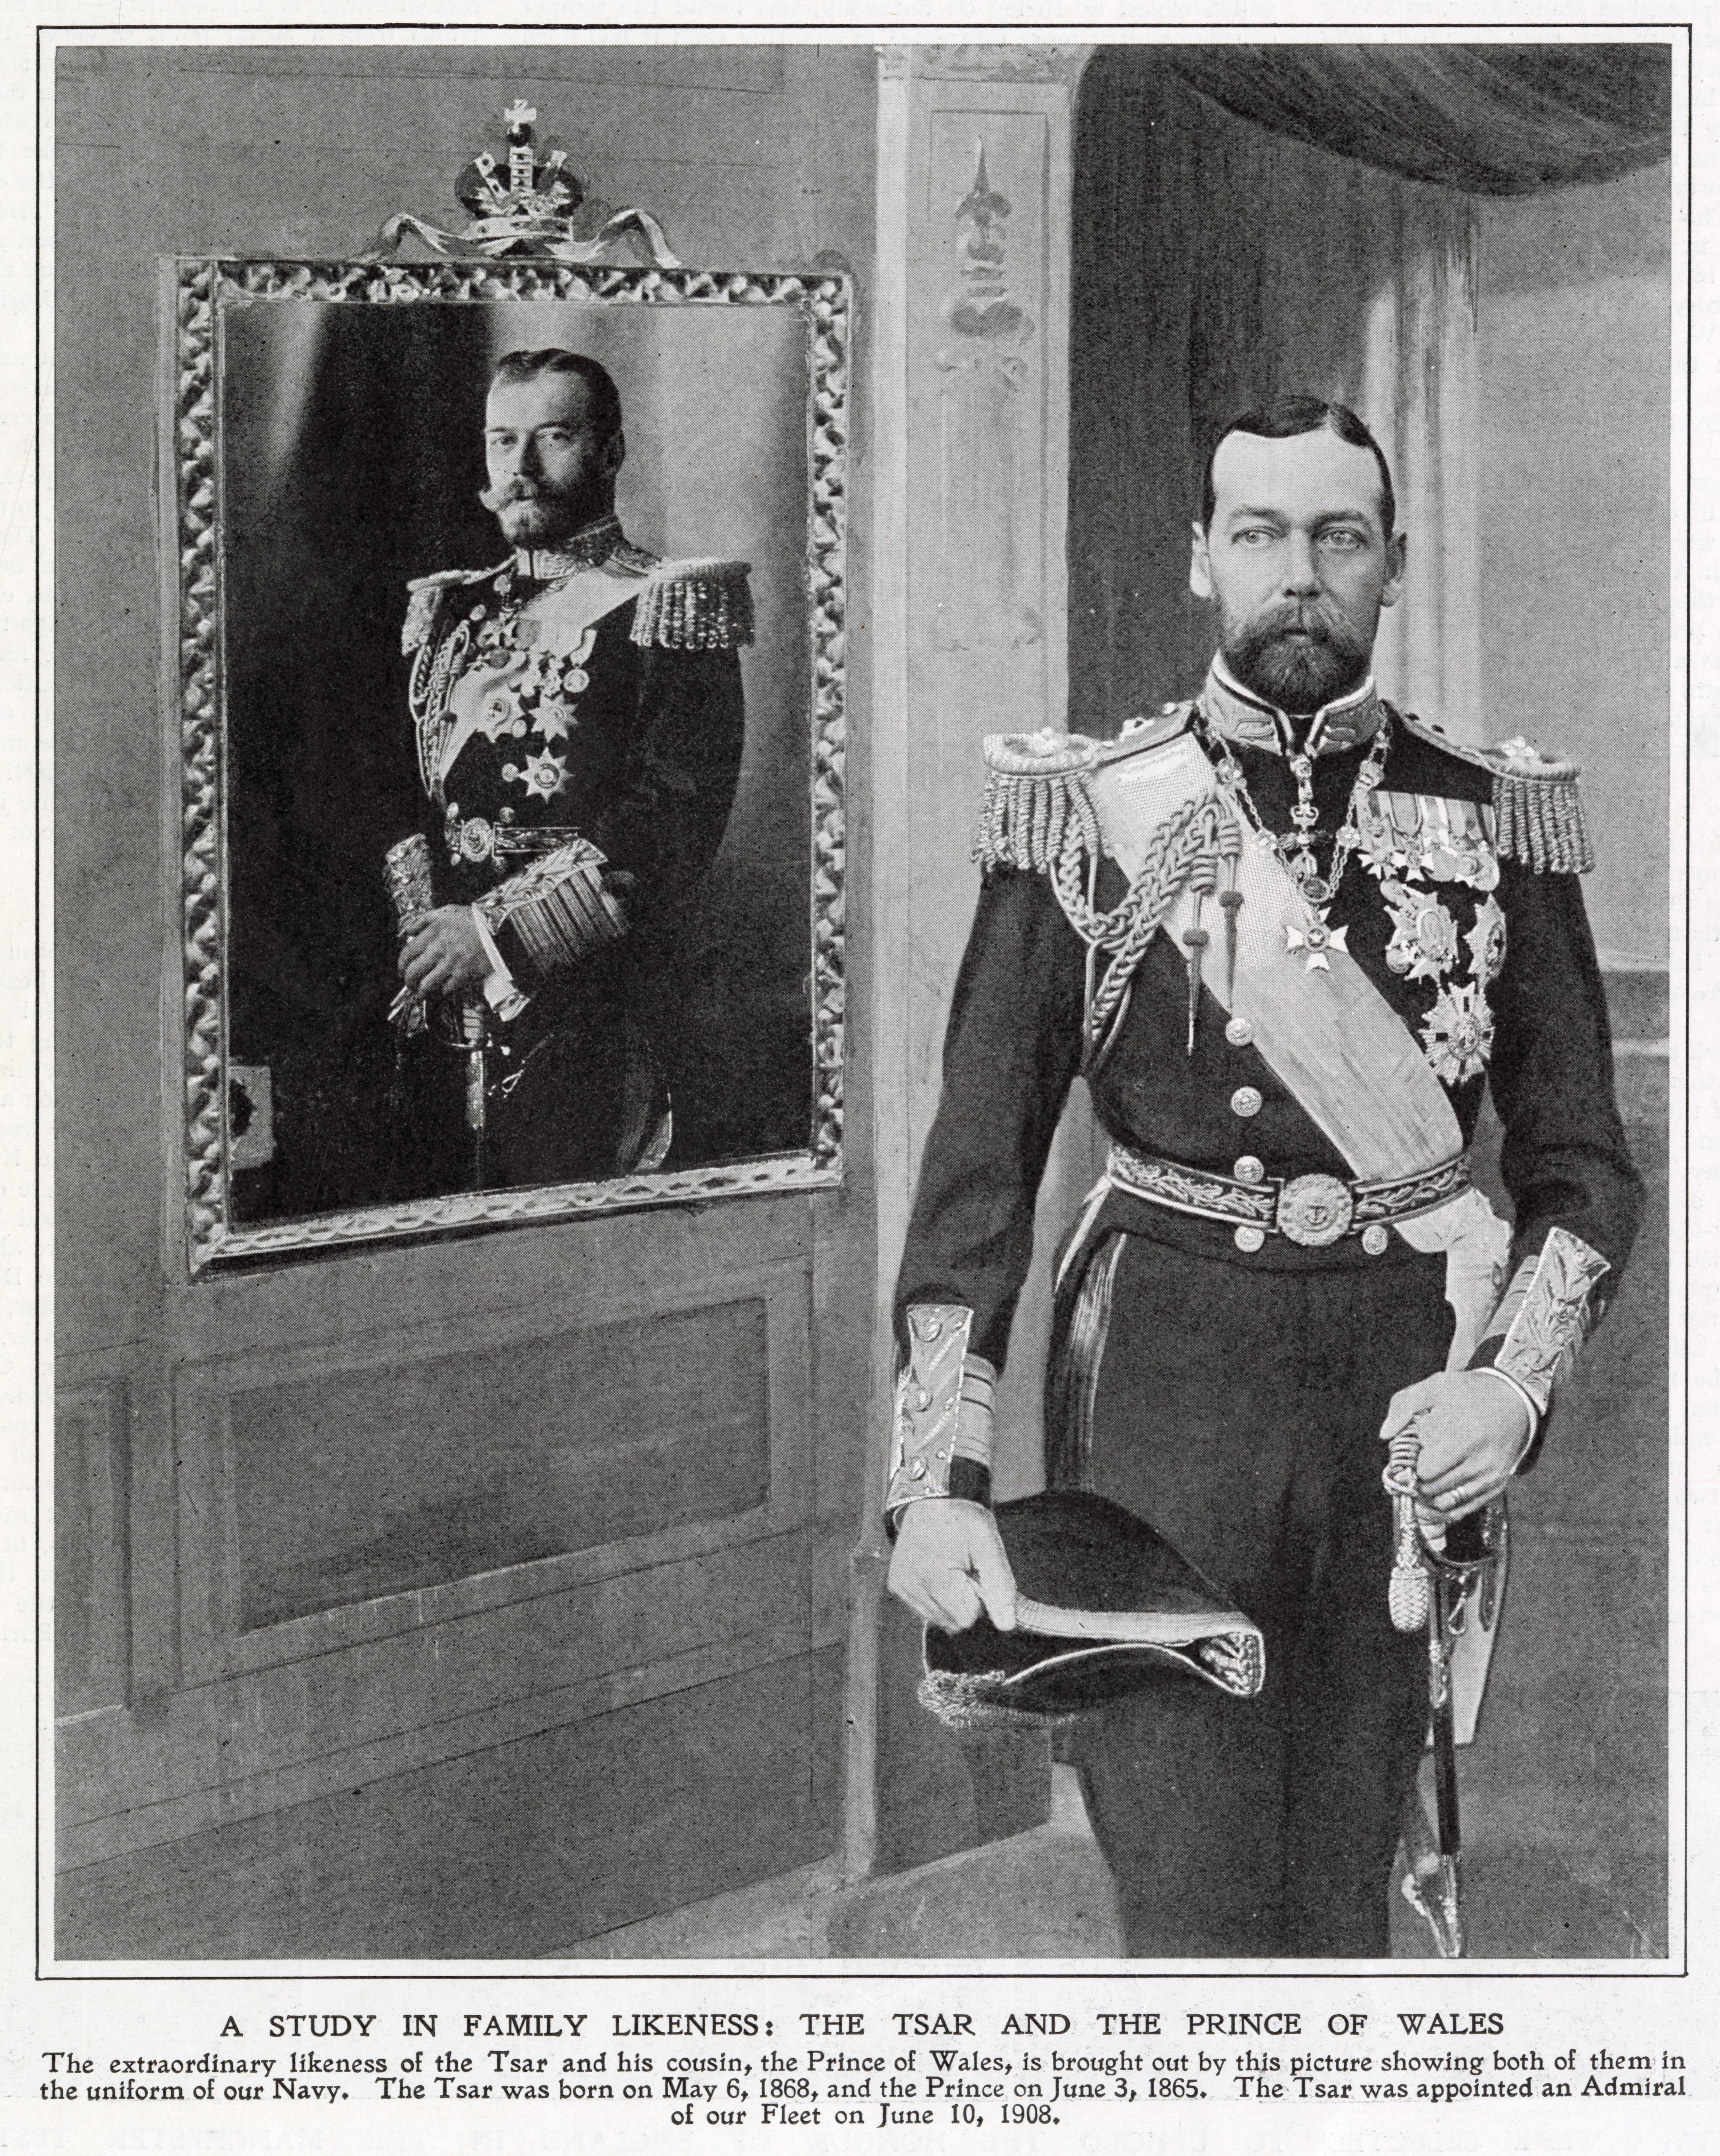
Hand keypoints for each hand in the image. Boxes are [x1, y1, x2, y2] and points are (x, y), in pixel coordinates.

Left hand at [399, 906, 489, 998]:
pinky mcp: (465, 973)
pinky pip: (447, 987)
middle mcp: (440, 946)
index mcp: (434, 930)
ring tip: (421, 992)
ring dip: (421, 990)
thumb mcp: (448, 911)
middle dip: (408, 980)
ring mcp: (452, 961)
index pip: (408, 951)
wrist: (501, 929)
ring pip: (427, 983)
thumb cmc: (476, 920)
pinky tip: (443, 988)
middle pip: (414, 970)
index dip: (401, 964)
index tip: (401, 969)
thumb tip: (410, 930)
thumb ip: (426, 919)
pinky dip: (443, 990)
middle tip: (409, 983)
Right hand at [887, 1498, 1017, 1632]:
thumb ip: (999, 1584)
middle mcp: (912, 1587)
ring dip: (951, 1601)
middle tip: (965, 1570)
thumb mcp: (988, 1542)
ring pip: (940, 1618)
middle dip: (965, 1601)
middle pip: (954, 1622)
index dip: (979, 1597)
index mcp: (934, 1577)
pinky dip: (936, 1597)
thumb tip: (1007, 1624)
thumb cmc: (961, 1517)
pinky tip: (939, 1573)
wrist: (931, 1497)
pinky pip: (925, 1609)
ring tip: (952, 1569)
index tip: (976, 1572)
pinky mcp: (897, 1585)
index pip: (968, 1617)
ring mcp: (902, 1587)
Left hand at [1379, 1369, 1533, 1522]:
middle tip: (1411, 1467)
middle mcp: (1480, 1463)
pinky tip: (1431, 1496)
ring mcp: (1489, 1478)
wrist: (1517, 1402)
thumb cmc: (1472, 1393)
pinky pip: (1462, 1510)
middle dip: (1415, 1480)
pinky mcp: (1495, 1488)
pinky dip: (1442, 1509)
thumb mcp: (1436, 1385)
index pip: (1426, 1470)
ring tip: (1419, 1480)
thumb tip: (1386, 1434)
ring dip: (1426, 1497)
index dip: (1411, 1464)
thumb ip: (1405, 1405)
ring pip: (1445, 1505)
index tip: (1408, 1454)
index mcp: (1465, 1437)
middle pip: (1432, 1489)